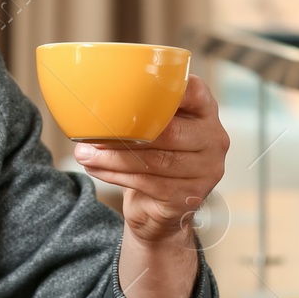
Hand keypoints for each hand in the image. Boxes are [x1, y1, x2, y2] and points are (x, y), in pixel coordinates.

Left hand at [73, 75, 228, 245]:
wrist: (159, 207)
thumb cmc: (154, 154)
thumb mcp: (155, 125)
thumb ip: (142, 107)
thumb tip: (94, 94)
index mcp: (206, 111)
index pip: (194, 92)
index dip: (166, 91)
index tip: (130, 91)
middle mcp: (214, 139)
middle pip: (169, 133)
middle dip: (125, 133)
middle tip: (92, 133)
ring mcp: (206, 170)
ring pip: (155, 161)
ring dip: (114, 157)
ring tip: (84, 154)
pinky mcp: (190, 196)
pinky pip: (149, 184)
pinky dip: (116, 176)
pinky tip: (96, 168)